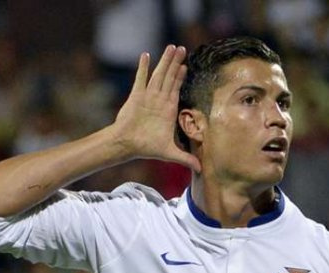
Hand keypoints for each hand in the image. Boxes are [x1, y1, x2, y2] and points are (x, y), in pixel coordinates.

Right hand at [114, 45, 200, 172]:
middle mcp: (158, 100)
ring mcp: (147, 96)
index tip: (186, 66)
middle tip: (182, 48)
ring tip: (171, 47)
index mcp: (167, 109)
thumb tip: (200, 170)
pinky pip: (141, 78)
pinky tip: (146, 54)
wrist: (127, 145)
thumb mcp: (170, 152)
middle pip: (169, 77)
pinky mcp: (136, 95)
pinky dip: (143, 67)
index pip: (176, 89)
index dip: (181, 77)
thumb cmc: (146, 148)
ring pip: (159, 74)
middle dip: (175, 63)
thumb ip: (185, 158)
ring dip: (165, 61)